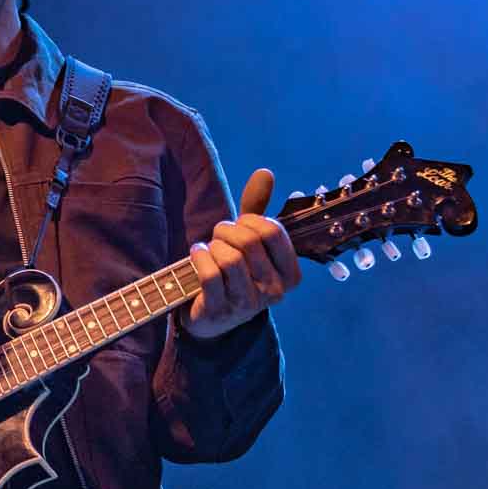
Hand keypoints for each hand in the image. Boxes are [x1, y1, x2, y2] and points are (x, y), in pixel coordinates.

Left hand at [180, 168, 299, 340]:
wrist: (213, 315)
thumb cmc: (235, 271)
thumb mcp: (250, 242)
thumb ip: (258, 208)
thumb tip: (265, 173)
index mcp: (291, 275)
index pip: (273, 232)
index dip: (250, 220)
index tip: (240, 225)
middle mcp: (275, 292)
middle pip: (248, 242)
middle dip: (227, 230)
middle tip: (219, 235)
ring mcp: (248, 305)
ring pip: (229, 258)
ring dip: (213, 245)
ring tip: (208, 248)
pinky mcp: (220, 311)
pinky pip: (209, 275)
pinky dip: (199, 258)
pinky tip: (196, 255)